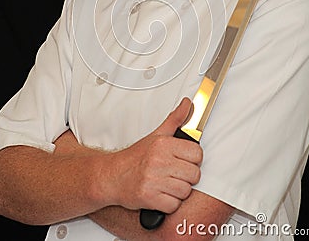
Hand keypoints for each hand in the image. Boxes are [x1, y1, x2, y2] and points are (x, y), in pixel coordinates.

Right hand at [109, 97, 202, 214]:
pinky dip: (169, 203)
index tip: (183, 161)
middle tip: (173, 174)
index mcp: (163, 144)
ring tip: (166, 184)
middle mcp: (158, 161)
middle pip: (194, 174)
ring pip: (185, 191)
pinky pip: (174, 205)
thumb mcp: (156, 135)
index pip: (197, 154)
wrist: (112, 176)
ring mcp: (153, 180)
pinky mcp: (149, 198)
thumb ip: (175, 119)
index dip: (192, 159)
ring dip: (178, 191)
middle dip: (186, 177)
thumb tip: (188, 103)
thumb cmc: (136, 157)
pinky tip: (160, 194)